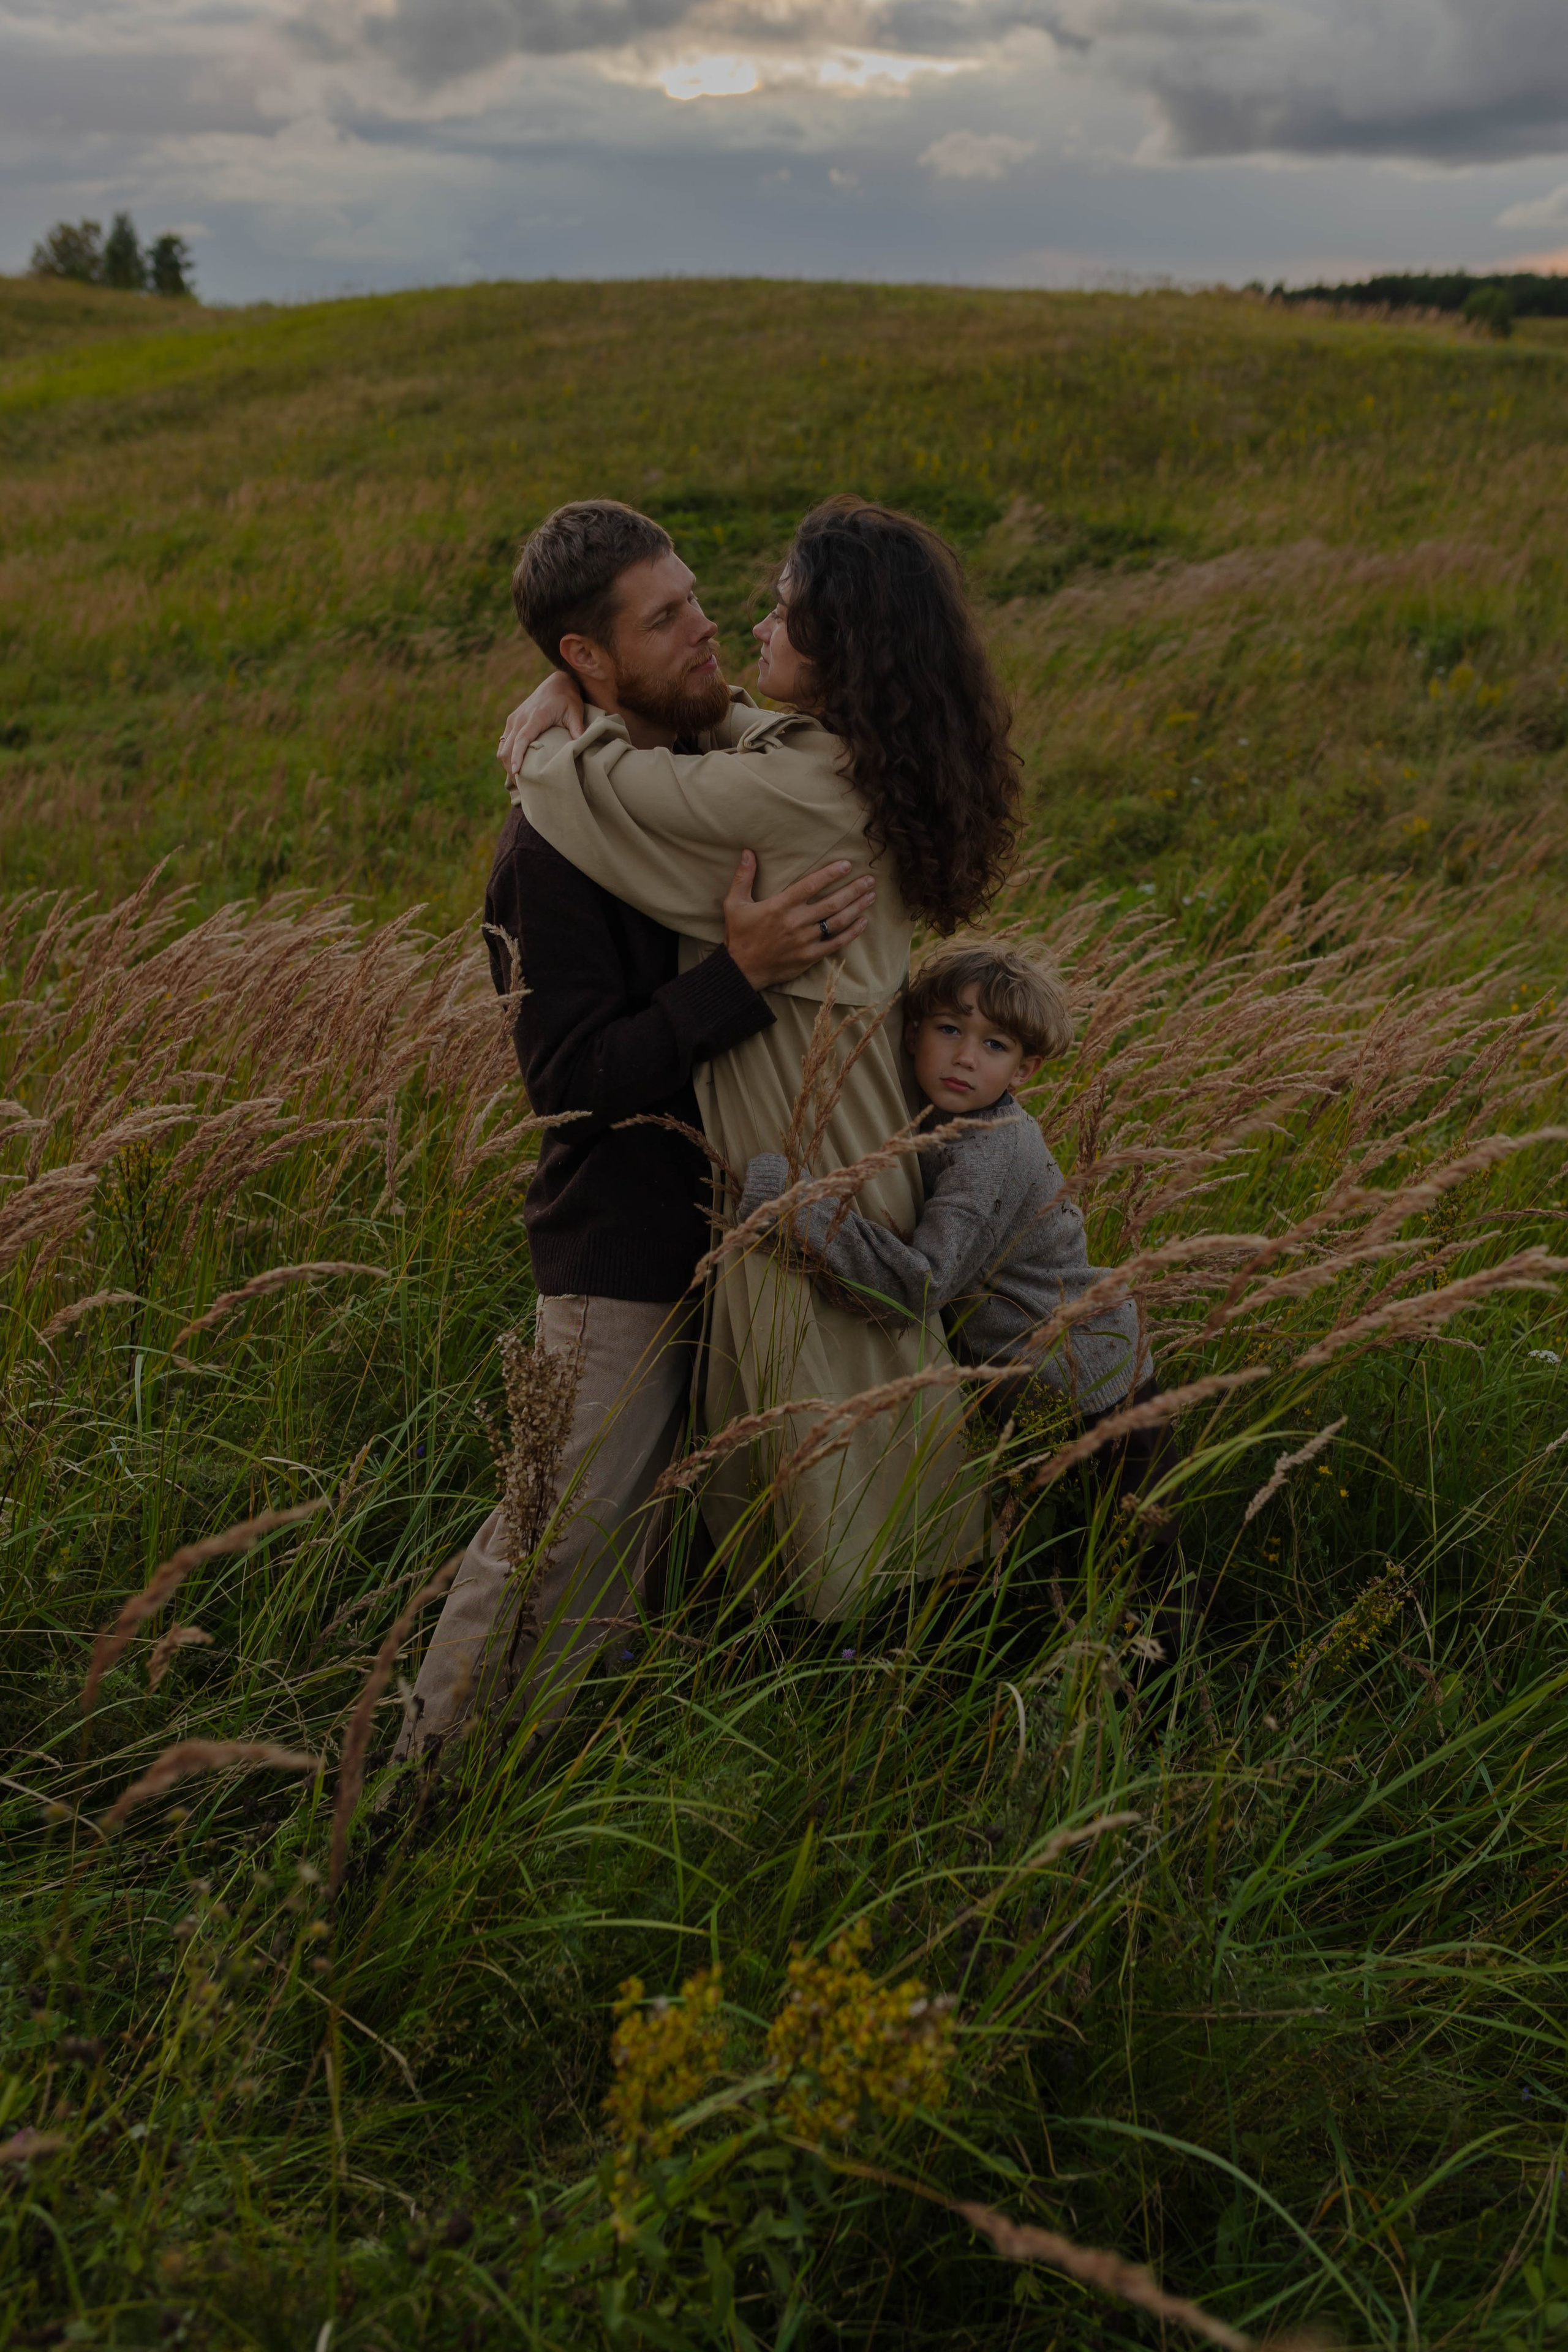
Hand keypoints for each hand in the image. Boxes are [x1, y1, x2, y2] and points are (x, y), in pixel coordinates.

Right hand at [497, 671, 585, 779]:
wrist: (556, 682)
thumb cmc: (567, 698)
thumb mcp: (575, 712)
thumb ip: (577, 729)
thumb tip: (582, 746)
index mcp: (535, 717)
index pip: (522, 739)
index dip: (517, 756)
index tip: (516, 772)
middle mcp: (520, 718)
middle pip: (508, 747)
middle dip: (511, 768)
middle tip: (521, 787)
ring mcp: (514, 719)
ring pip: (503, 747)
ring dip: (507, 764)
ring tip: (517, 781)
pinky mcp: (512, 720)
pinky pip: (504, 741)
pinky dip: (506, 755)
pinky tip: (514, 767)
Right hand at [723, 853, 875, 991]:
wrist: (742, 970)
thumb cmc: (739, 935)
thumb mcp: (734, 903)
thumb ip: (743, 877)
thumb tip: (747, 852)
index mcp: (780, 906)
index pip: (810, 885)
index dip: (830, 874)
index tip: (847, 864)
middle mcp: (795, 922)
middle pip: (831, 903)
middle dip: (853, 889)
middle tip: (870, 879)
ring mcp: (804, 941)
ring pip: (837, 922)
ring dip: (857, 907)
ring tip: (871, 896)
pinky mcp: (809, 956)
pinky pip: (835, 943)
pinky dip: (851, 932)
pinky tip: (863, 922)